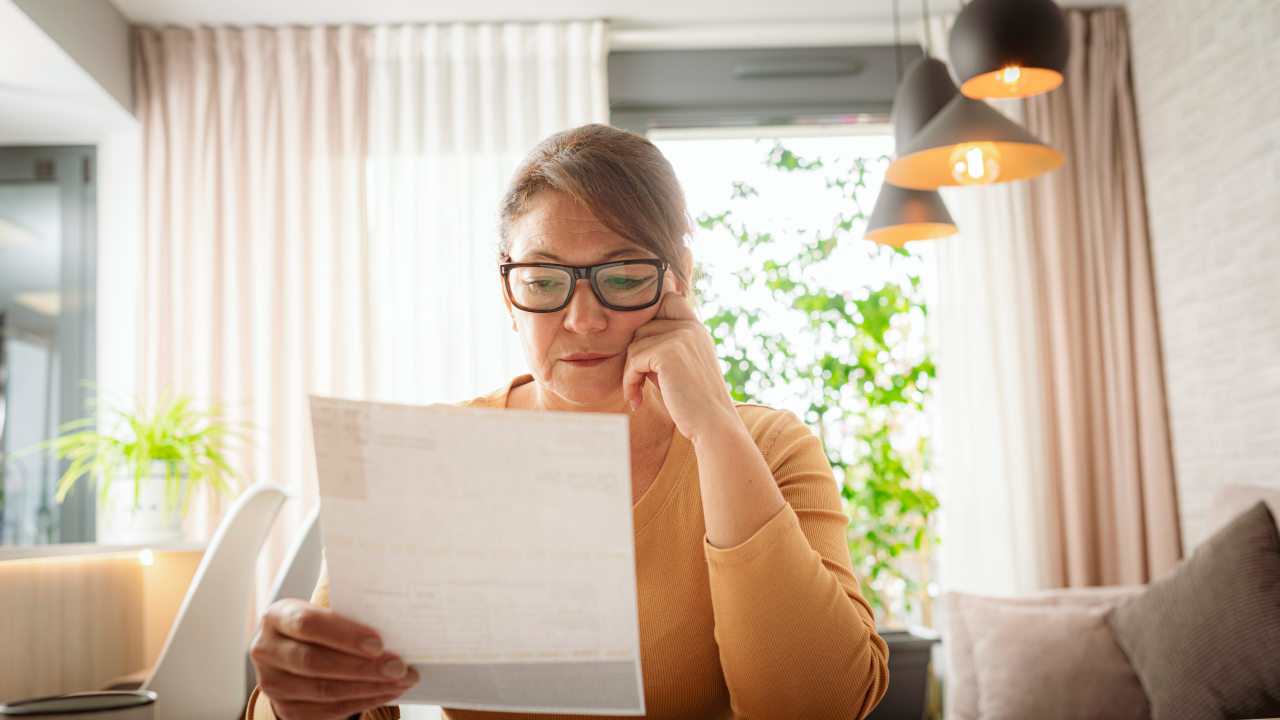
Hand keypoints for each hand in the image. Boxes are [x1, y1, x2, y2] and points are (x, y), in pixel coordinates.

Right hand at [250, 599, 419, 719]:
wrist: (294, 652)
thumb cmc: (319, 626)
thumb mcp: (324, 611)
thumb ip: (349, 612)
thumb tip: (393, 622)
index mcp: (277, 617)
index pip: (308, 624)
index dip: (344, 635)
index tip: (379, 643)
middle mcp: (267, 650)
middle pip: (315, 662)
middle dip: (363, 667)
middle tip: (399, 667)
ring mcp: (273, 683)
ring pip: (324, 690)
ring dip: (369, 687)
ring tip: (401, 680)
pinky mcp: (287, 708)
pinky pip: (329, 710)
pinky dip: (363, 701)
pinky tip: (387, 692)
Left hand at [623, 291, 738, 441]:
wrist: (713, 425)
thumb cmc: (693, 403)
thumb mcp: (680, 368)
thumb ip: (663, 348)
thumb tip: (632, 338)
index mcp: (697, 330)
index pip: (670, 298)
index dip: (652, 313)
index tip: (643, 342)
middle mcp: (691, 328)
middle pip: (643, 326)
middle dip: (634, 355)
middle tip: (636, 382)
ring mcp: (681, 337)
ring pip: (635, 344)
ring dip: (629, 372)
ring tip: (636, 394)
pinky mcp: (669, 352)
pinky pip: (633, 360)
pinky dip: (629, 382)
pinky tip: (637, 400)